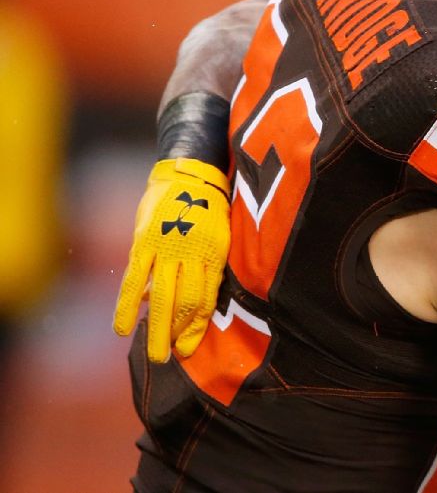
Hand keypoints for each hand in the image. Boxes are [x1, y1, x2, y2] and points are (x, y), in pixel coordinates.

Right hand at [112, 158, 230, 361]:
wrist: (189, 174)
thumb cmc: (207, 210)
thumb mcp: (216, 239)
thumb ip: (202, 269)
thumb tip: (185, 303)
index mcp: (213, 256)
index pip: (205, 300)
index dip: (196, 328)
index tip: (189, 350)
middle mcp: (191, 255)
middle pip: (183, 303)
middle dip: (176, 335)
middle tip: (168, 360)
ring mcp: (166, 249)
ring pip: (160, 296)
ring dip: (156, 328)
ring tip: (152, 353)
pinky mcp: (143, 243)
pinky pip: (133, 279)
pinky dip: (126, 305)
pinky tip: (122, 327)